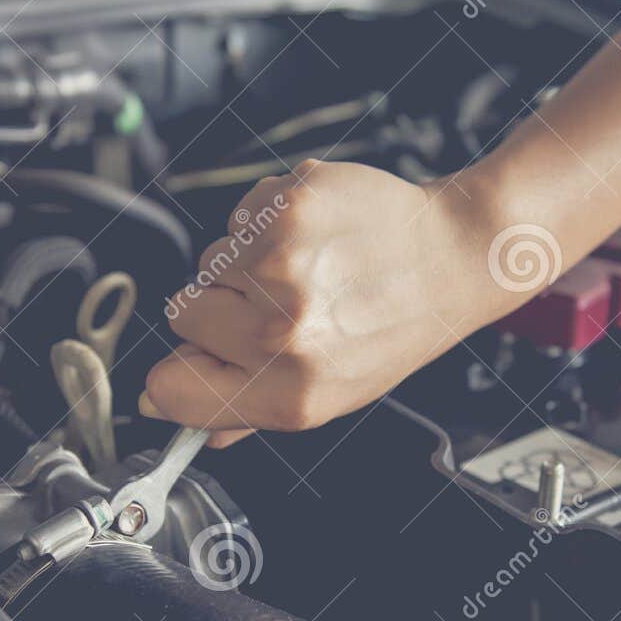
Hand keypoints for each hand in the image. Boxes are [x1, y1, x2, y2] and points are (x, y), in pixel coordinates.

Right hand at [141, 159, 522, 443]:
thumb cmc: (393, 326)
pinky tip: (312, 238)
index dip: (178, 370)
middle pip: (184, 314)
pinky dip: (265, 223)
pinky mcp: (286, 207)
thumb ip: (246, 409)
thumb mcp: (330, 393)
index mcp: (290, 392)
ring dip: (247, 264)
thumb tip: (169, 412)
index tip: (197, 359)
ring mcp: (282, 265)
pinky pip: (237, 218)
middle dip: (222, 308)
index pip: (171, 388)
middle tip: (282, 306)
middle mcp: (282, 332)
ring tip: (308, 270)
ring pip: (210, 261)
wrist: (451, 257)